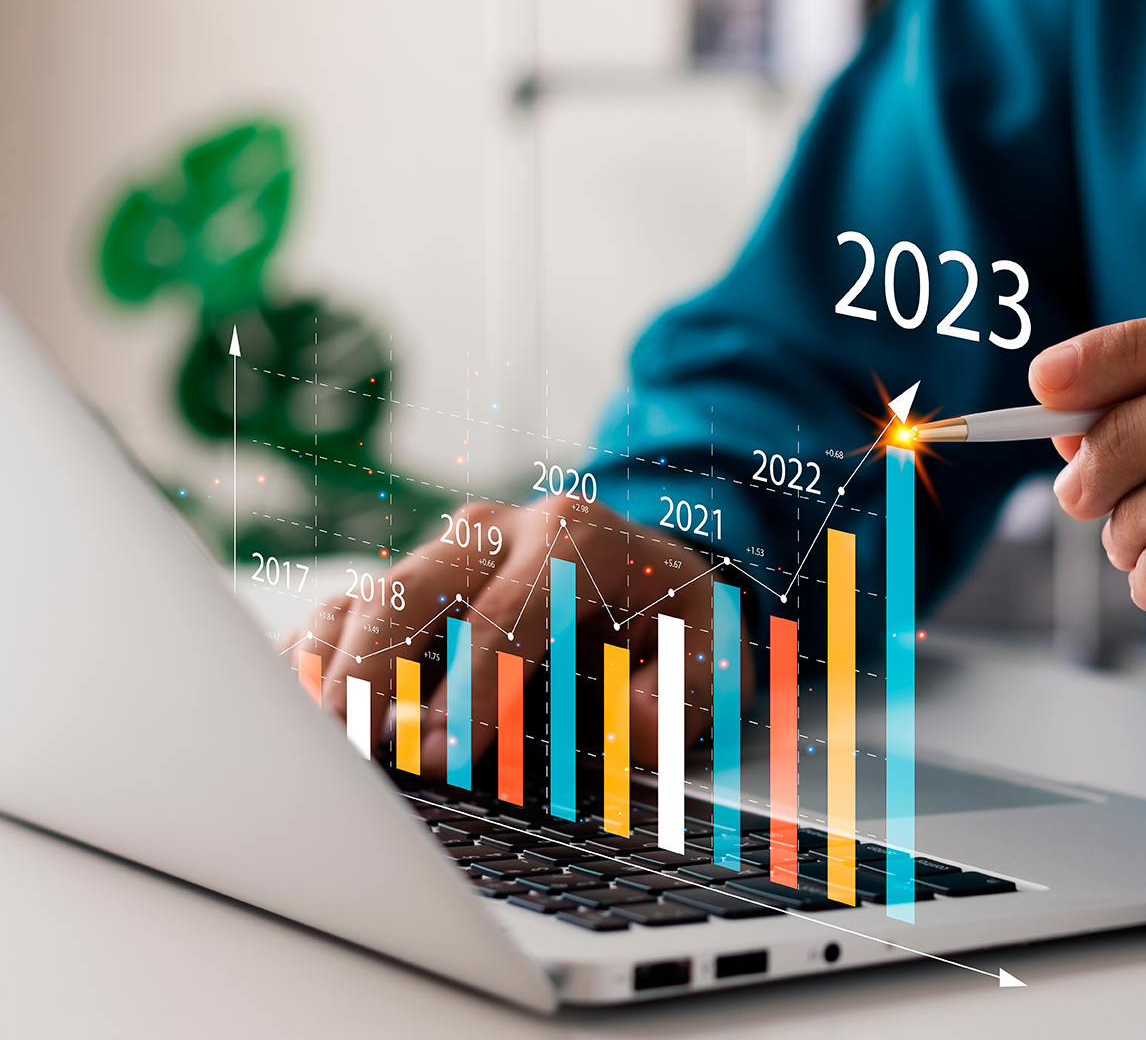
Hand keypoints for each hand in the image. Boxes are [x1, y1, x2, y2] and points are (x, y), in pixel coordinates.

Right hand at [288, 496, 751, 775]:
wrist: (641, 570)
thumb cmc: (666, 618)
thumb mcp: (708, 649)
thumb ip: (684, 689)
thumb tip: (638, 724)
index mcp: (574, 536)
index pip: (512, 613)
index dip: (473, 689)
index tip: (442, 754)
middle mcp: (496, 532)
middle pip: (414, 589)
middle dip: (376, 670)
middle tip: (350, 748)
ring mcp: (440, 551)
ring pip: (365, 597)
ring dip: (331, 668)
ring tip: (307, 738)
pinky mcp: (405, 581)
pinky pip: (341, 612)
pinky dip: (313, 659)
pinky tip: (295, 714)